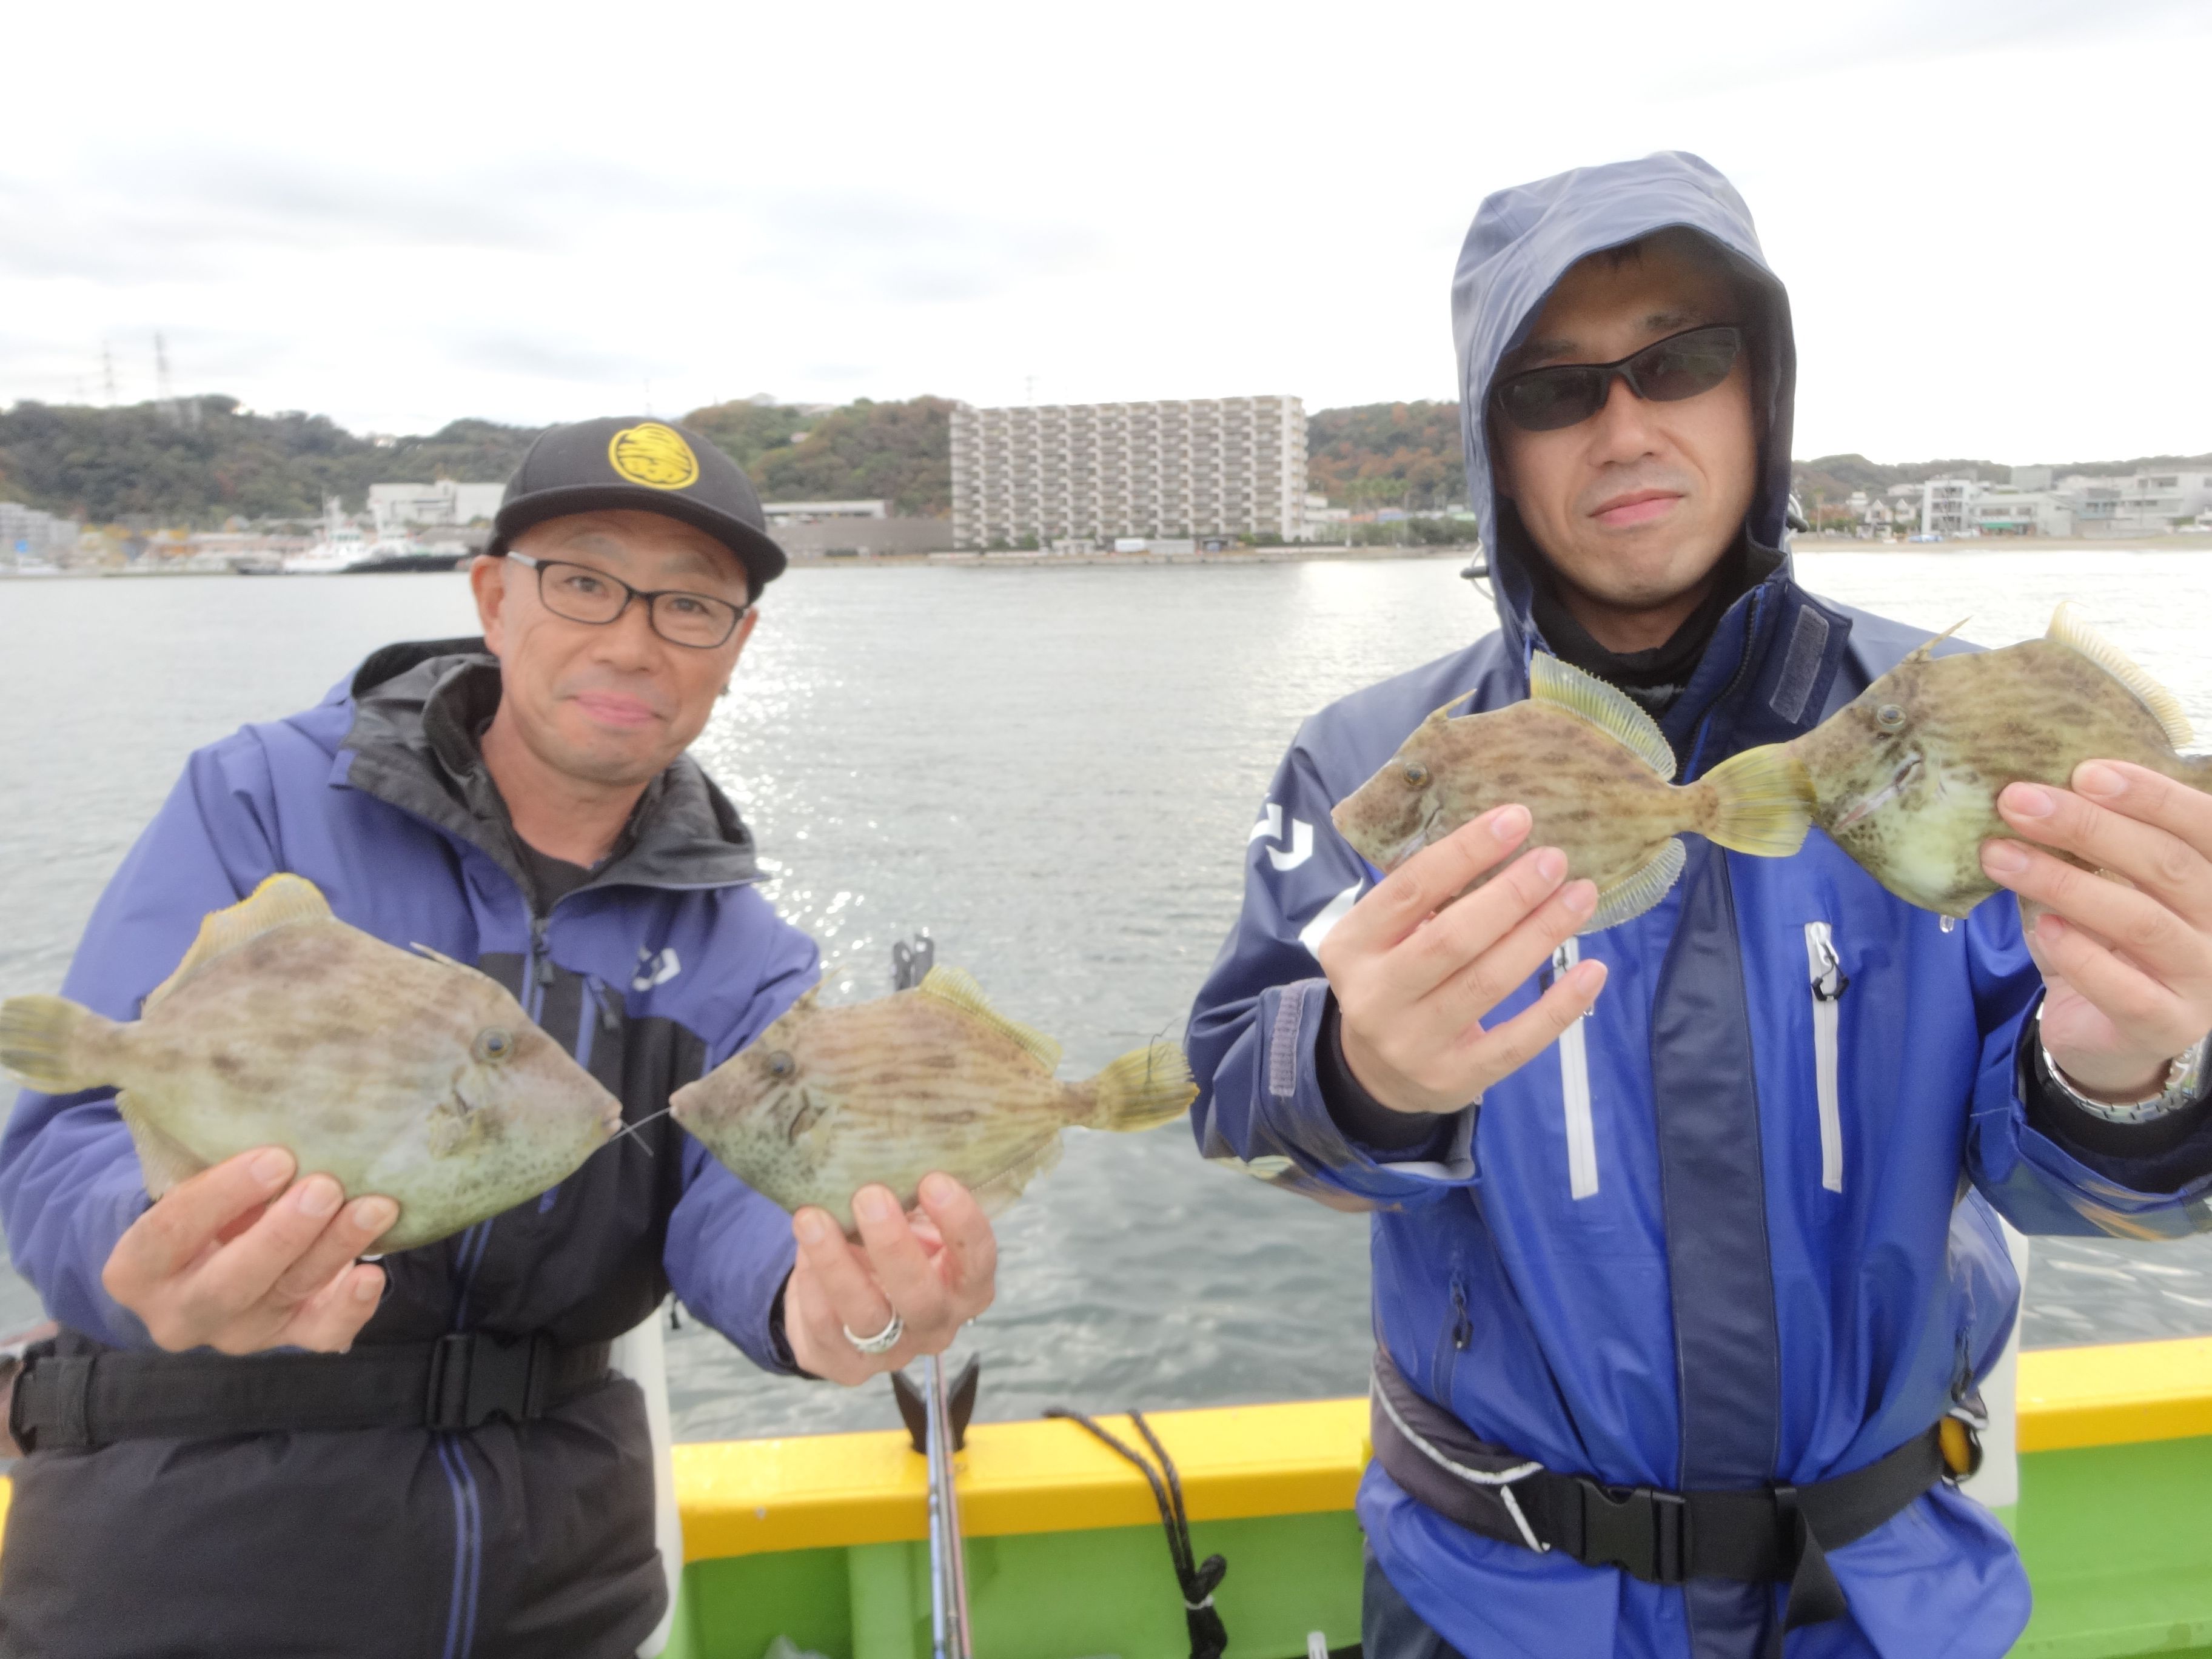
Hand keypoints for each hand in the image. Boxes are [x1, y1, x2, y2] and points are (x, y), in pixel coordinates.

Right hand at [102, 1147, 393, 1353]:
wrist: (203, 1259)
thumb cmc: (200, 1204)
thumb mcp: (188, 1184)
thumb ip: (216, 1167)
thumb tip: (284, 1121)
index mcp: (136, 1269)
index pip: (170, 1233)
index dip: (222, 1195)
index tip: (275, 1157)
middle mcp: (179, 1312)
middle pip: (230, 1282)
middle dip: (283, 1234)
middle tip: (326, 1188)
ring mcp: (235, 1332)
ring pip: (285, 1296)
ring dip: (334, 1250)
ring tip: (376, 1208)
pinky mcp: (285, 1338)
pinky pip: (320, 1334)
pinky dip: (349, 1308)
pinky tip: (372, 1275)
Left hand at [783, 1174, 996, 1384]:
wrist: (853, 1294)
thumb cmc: (894, 1244)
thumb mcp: (914, 1221)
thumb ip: (913, 1198)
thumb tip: (890, 1147)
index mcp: (967, 1286)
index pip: (978, 1260)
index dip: (960, 1223)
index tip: (934, 1180)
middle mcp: (936, 1325)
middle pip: (922, 1298)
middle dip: (894, 1247)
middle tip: (868, 1196)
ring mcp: (893, 1353)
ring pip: (868, 1317)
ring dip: (837, 1265)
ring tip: (812, 1218)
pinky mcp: (849, 1366)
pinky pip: (826, 1330)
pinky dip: (811, 1286)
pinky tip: (802, 1249)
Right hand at [1318, 803, 1606, 1114]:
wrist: (1376, 1072)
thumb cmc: (1393, 978)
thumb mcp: (1383, 937)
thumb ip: (1424, 898)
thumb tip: (1504, 839)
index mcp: (1351, 946)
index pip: (1410, 889)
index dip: (1466, 851)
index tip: (1517, 819)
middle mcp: (1375, 996)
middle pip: (1452, 938)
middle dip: (1511, 894)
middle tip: (1556, 860)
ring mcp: (1413, 1042)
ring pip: (1488, 983)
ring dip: (1541, 934)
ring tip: (1580, 897)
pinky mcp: (1453, 1079)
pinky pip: (1517, 1041)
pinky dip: (1560, 1005)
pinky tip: (1593, 970)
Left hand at [1983, 760, 2211, 1100]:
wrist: (2107, 1035)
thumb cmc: (2105, 946)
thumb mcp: (2103, 887)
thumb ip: (2087, 848)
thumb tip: (2029, 793)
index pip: (2203, 826)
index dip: (2151, 795)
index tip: (2085, 771)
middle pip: (2166, 865)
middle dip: (2088, 827)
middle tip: (2018, 801)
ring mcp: (2201, 980)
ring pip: (2140, 921)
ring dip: (2062, 882)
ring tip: (1999, 855)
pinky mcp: (2165, 1026)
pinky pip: (2126, 989)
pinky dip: (2080, 953)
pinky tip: (2040, 927)